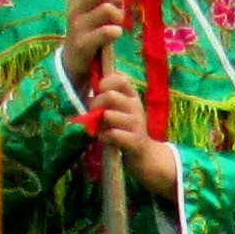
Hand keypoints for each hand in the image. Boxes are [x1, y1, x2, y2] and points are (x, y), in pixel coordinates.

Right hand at [64, 0, 127, 72]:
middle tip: (120, 7)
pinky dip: (116, 32)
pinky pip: (107, 31)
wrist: (73, 62)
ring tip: (117, 25)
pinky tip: (115, 35)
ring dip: (119, 17)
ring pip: (107, 10)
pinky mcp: (83, 43)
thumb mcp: (90, 12)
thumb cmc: (88, 32)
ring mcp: (77, 26)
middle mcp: (75, 10)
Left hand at [85, 65, 181, 197]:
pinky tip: (105, 139)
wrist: (144, 154)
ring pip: (108, 115)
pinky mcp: (134, 140)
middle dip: (95, 104)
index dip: (106, 82)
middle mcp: (136, 107)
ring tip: (100, 129)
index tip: (99, 91)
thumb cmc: (125, 130)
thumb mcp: (120, 111)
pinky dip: (103, 137)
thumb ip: (108, 100)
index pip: (120, 79)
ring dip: (98, 123)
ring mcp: (136, 124)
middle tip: (93, 114)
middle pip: (109, 96)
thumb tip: (90, 93)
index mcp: (132, 97)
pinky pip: (112, 134)